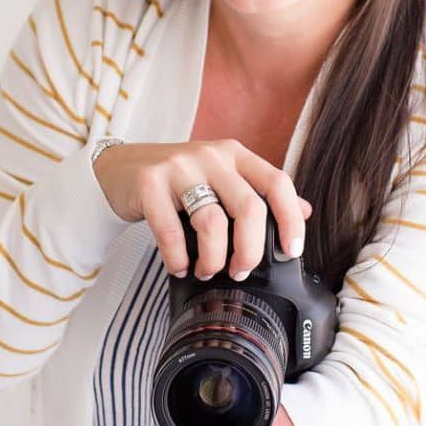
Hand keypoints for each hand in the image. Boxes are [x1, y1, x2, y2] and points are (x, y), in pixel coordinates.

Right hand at [92, 139, 312, 279]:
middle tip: (241, 271)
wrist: (121, 167)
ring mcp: (179, 167)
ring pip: (212, 221)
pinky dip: (178, 258)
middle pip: (248, 208)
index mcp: (235, 154)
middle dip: (249, 250)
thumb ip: (259, 192)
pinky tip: (180, 266)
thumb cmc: (178, 178)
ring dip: (213, 258)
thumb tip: (305, 211)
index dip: (291, 219)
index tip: (292, 251)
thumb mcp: (223, 177)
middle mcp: (211, 156)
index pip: (277, 183)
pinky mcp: (149, 183)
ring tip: (207, 271)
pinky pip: (171, 231)